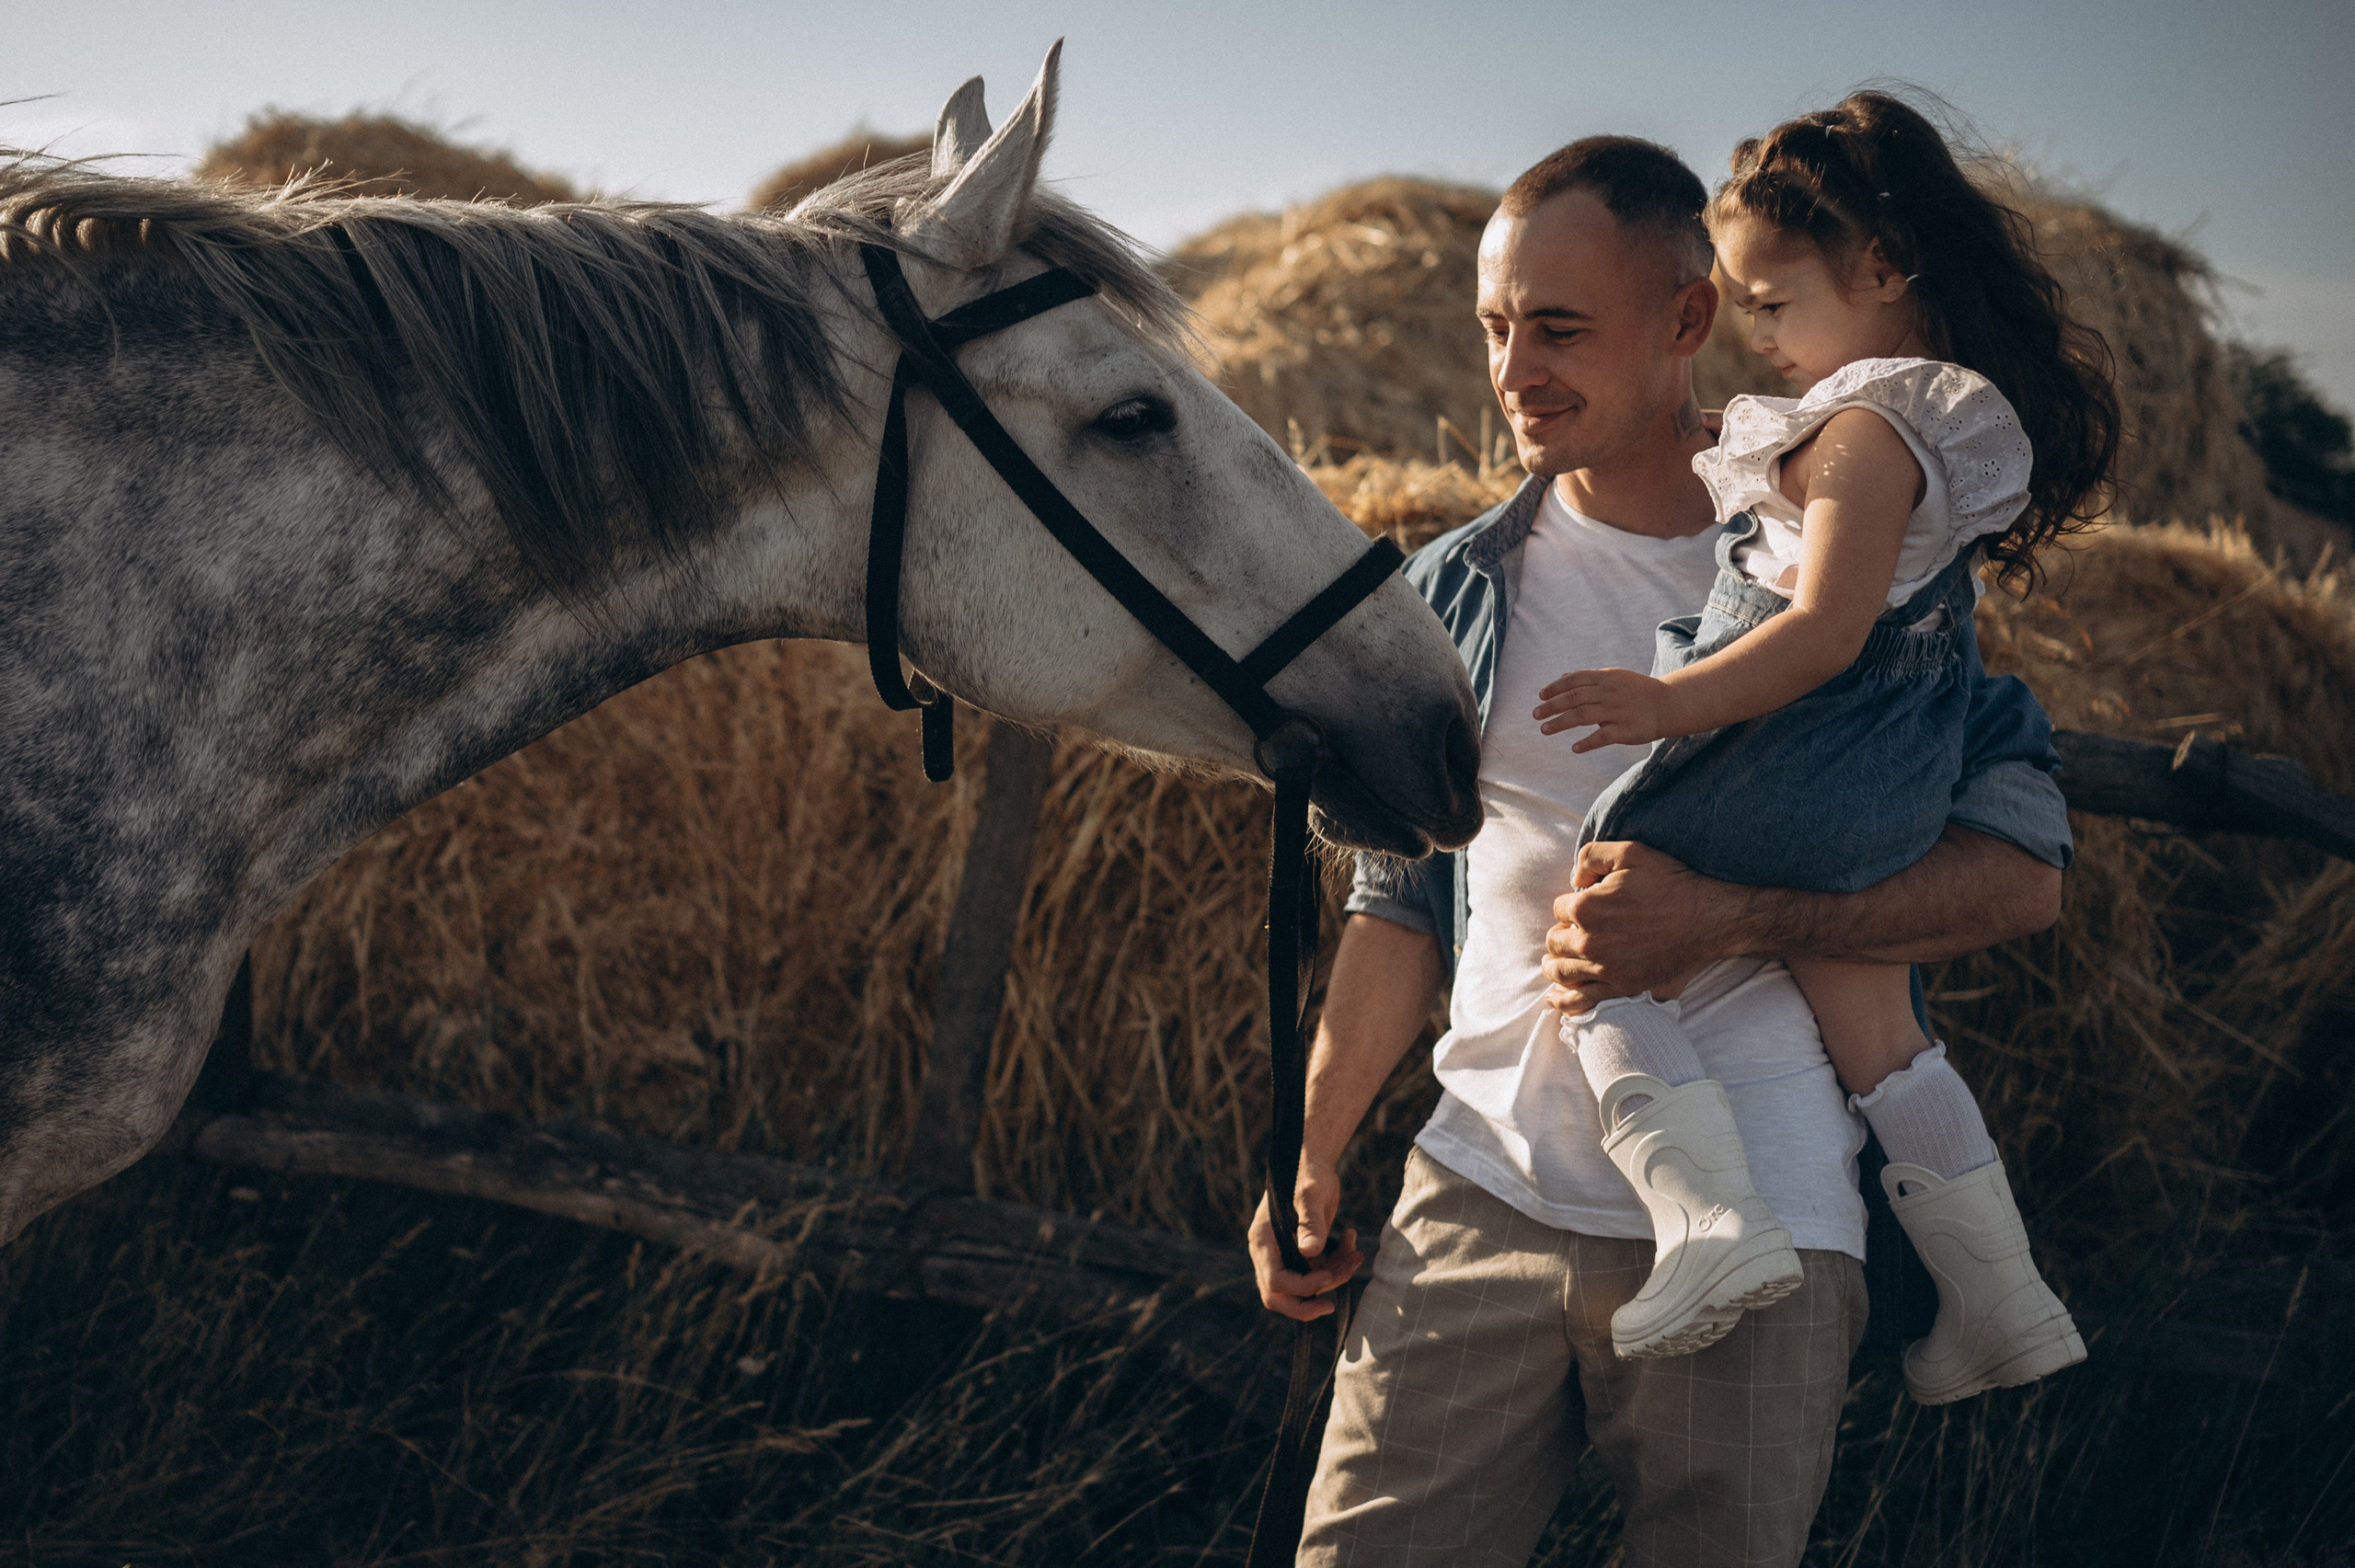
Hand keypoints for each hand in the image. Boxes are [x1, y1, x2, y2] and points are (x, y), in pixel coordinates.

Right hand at [1246, 1155, 1363, 1321]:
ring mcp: (1285, 1254)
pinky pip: (1319, 1271)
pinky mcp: (1302, 1252)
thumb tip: (1310, 1252)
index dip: (1301, 1287)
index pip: (1274, 1282)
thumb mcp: (1311, 1193)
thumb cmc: (1307, 1171)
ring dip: (1334, 1277)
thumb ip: (1310, 1222)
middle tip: (1331, 1305)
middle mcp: (1270, 1252)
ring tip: (1356, 1256)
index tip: (1327, 1276)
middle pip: (1279, 1296)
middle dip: (1306, 1304)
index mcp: (1263, 1241)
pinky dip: (1338, 1263)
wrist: (1313, 1159)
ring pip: (1305, 1286)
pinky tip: (1351, 1240)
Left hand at [1533, 668, 1669, 752]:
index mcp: (1605, 679)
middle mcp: (1609, 693)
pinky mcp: (1625, 730)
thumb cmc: (1636, 691)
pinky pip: (1602, 736)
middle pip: (1575, 698)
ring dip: (1561, 723)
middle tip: (1535, 714)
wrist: (1668, 704)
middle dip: (1552, 706)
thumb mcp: (1613, 678)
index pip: (1575, 680)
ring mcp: (1617, 711)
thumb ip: (1587, 679)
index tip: (1540, 695)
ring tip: (1544, 730)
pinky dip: (1587, 742)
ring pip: (1583, 716)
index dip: (1556, 687)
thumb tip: (1562, 677)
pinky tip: (1574, 748)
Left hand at [1541, 840, 1736, 1011]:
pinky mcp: (1621, 987)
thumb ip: (1591, 857)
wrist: (1706, 918)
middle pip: (1555, 942)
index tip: (1584, 906)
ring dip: (1555, 966)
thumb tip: (1575, 879)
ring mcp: (1604, 967)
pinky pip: (1582, 1000)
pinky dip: (1564, 1001)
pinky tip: (1555, 998)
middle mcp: (1589, 941)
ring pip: (1561, 972)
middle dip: (1560, 935)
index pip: (1559, 908)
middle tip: (1570, 933)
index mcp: (1586, 907)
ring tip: (1555, 964)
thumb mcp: (1629, 851)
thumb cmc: (1670, 882)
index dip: (1570, 905)